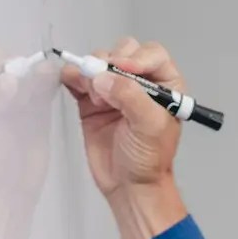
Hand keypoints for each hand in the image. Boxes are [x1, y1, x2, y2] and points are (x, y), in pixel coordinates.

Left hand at [0, 41, 59, 238]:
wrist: (10, 189)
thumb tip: (6, 79)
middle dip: (8, 66)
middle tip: (16, 90)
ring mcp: (14, 90)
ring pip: (23, 63)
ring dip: (29, 74)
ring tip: (28, 100)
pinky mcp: (38, 99)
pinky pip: (45, 78)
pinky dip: (50, 77)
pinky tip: (49, 89)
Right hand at [62, 36, 183, 197]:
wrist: (128, 186)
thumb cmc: (148, 158)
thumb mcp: (149, 126)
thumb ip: (130, 97)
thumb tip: (103, 77)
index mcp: (165, 85)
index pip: (152, 54)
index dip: (136, 57)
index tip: (122, 70)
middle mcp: (140, 82)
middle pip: (122, 52)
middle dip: (110, 62)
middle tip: (105, 86)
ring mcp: (113, 90)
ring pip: (99, 62)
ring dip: (92, 71)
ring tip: (95, 96)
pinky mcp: (91, 100)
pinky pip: (79, 78)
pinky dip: (72, 76)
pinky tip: (72, 82)